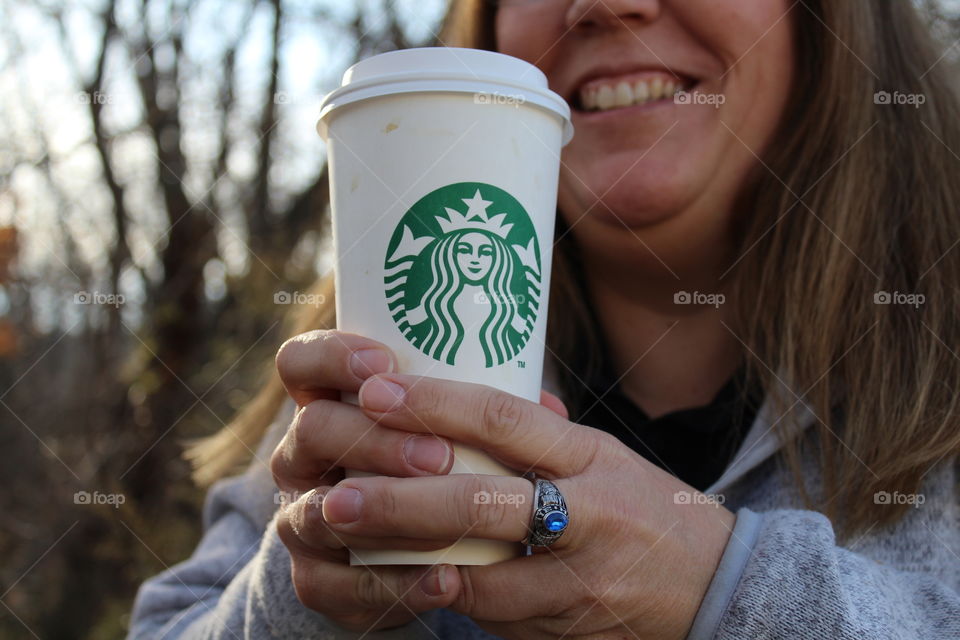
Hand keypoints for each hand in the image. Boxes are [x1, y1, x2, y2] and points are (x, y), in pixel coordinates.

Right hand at [269, 330, 566, 631]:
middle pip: (312, 430)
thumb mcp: (453, 431)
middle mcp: (304, 456)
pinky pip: (337, 586)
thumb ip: (485, 412)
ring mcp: (302, 518)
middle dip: (375, 439)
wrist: (415, 551)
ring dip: (384, 511)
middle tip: (438, 455)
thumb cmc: (440, 470)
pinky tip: (446, 580)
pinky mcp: (316, 579)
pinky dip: (394, 584)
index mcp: (330, 404)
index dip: (333, 357)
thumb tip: (549, 406)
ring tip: (445, 517)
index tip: (385, 363)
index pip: (302, 364)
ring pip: (315, 512)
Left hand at [317, 371, 736, 639]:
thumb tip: (473, 398)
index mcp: (590, 458)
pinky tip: (394, 578)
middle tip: (339, 492)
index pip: (507, 421)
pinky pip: (488, 613)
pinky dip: (439, 594)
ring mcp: (574, 580)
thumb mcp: (607, 457)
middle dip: (403, 499)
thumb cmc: (651, 509)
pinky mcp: (561, 629)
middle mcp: (584, 515)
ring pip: (477, 573)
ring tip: (345, 540)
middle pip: (482, 503)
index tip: (378, 390)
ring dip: (404, 560)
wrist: (716, 590)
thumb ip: (543, 435)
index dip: (438, 405)